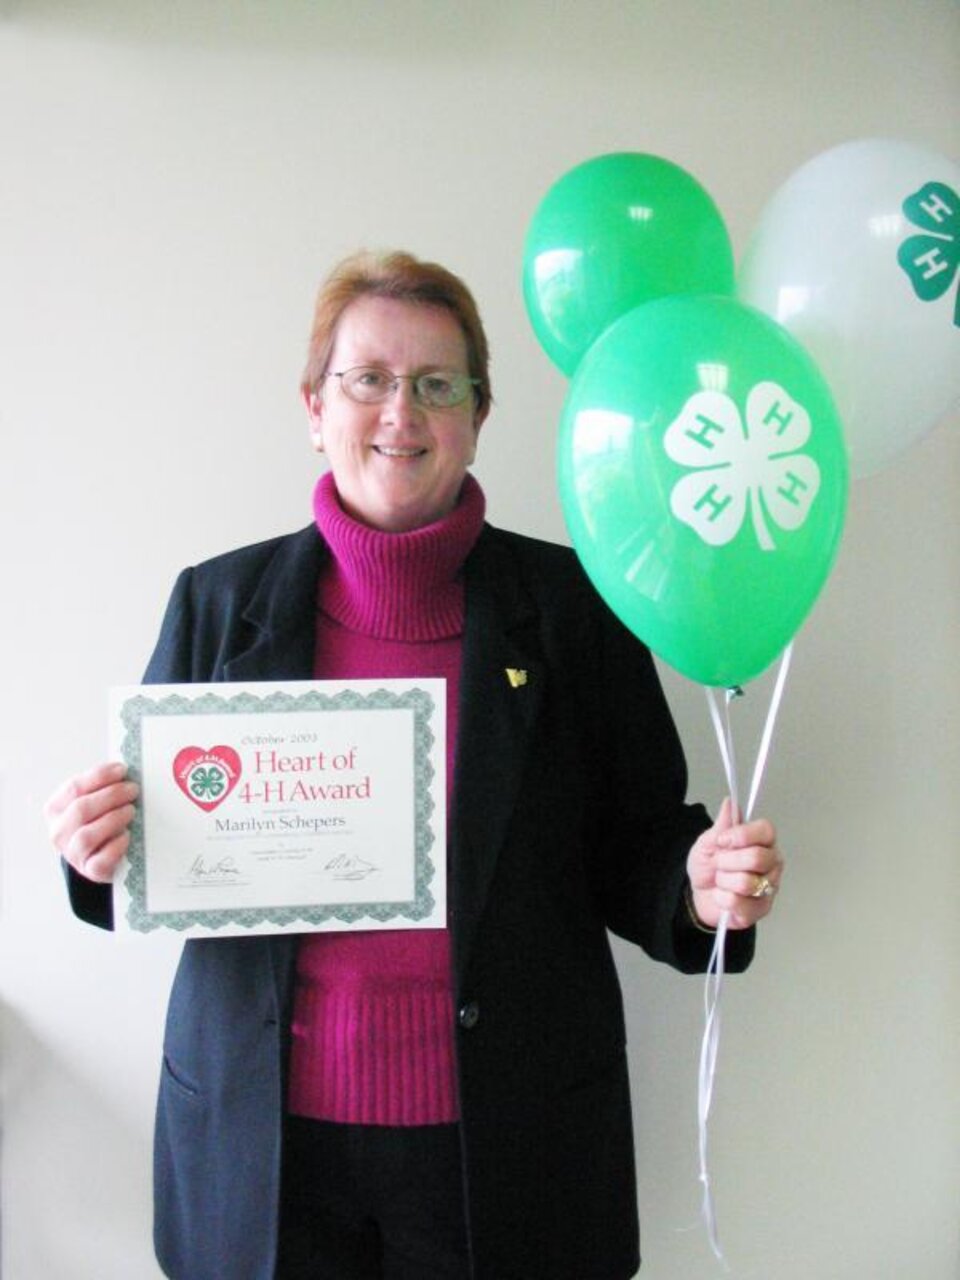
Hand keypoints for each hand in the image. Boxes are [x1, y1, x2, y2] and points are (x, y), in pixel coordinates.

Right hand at [44, 761, 138, 883]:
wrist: (96, 855)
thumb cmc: (97, 821)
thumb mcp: (94, 802)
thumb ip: (102, 787)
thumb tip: (126, 772)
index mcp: (56, 808)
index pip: (74, 788)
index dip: (99, 776)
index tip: (122, 769)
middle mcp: (59, 832)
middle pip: (81, 809)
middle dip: (110, 796)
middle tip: (132, 789)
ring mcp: (73, 853)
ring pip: (87, 836)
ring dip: (112, 819)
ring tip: (131, 810)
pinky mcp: (90, 871)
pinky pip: (100, 861)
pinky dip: (115, 847)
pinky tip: (127, 836)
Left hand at [686, 797, 783, 929]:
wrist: (698, 894)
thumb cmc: (709, 866)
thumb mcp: (708, 842)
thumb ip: (722, 825)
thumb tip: (730, 802)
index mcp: (762, 842)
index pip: (766, 830)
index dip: (742, 835)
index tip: (722, 840)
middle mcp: (772, 863)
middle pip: (757, 858)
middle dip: (727, 861)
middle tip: (719, 863)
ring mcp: (769, 887)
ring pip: (747, 882)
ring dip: (724, 881)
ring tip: (721, 880)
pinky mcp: (761, 909)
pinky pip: (738, 902)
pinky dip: (722, 898)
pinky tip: (722, 896)